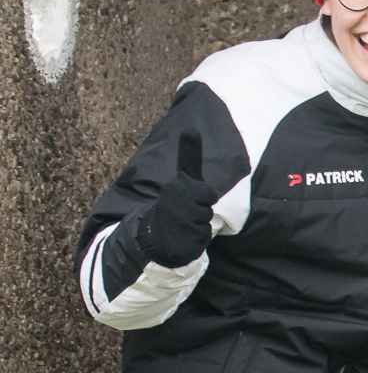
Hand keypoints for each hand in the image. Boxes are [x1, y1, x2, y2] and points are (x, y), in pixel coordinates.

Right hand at [135, 130, 217, 267]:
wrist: (152, 235)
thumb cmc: (174, 204)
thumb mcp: (183, 180)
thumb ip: (189, 158)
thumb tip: (191, 129)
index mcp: (177, 187)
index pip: (199, 185)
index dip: (200, 186)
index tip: (191, 135)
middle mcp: (175, 203)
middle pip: (209, 203)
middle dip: (202, 207)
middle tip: (185, 210)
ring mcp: (178, 224)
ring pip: (206, 222)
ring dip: (199, 223)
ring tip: (182, 223)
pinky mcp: (181, 244)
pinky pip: (202, 238)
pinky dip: (196, 238)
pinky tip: (182, 236)